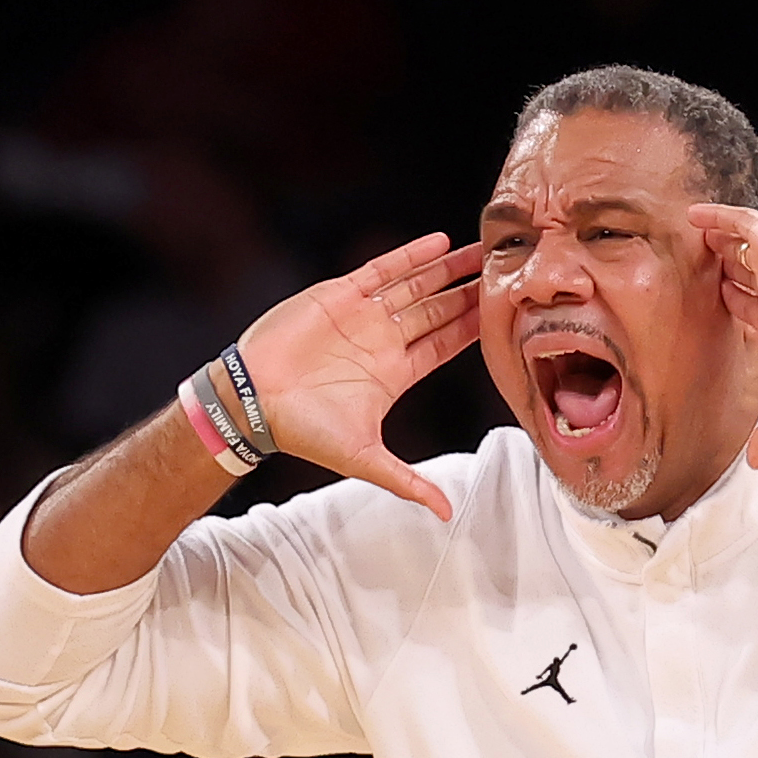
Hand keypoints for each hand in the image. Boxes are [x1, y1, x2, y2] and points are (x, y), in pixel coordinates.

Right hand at [238, 233, 483, 518]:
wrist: (253, 402)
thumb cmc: (304, 431)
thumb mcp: (365, 459)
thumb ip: (408, 481)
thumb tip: (446, 513)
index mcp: (395, 373)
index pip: (444, 345)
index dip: (473, 329)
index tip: (504, 315)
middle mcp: (383, 341)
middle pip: (437, 310)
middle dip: (469, 293)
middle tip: (505, 273)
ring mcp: (363, 315)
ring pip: (416, 285)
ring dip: (448, 269)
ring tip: (482, 250)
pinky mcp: (338, 295)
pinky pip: (380, 270)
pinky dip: (409, 256)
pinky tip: (439, 243)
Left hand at [686, 203, 757, 467]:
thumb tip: (756, 465)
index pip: (744, 305)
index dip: (725, 301)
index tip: (704, 300)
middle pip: (738, 273)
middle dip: (716, 268)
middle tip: (688, 264)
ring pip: (736, 246)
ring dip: (714, 242)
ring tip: (688, 236)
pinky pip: (738, 220)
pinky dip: (715, 217)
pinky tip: (692, 215)